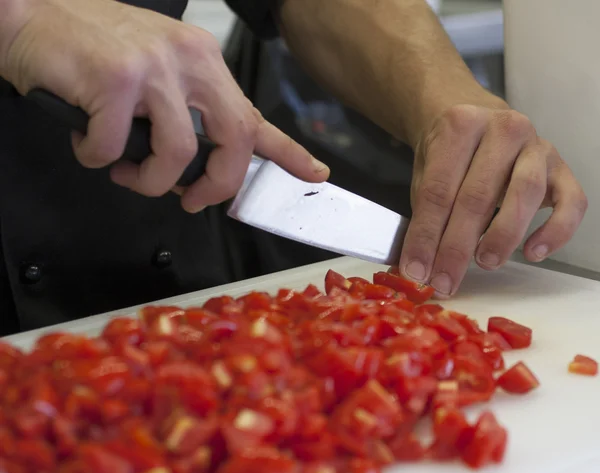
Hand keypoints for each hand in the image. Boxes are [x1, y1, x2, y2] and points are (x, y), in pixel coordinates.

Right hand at [0, 0, 328, 211]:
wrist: (34, 16)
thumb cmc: (95, 50)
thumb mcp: (159, 72)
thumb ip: (186, 112)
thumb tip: (202, 165)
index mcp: (203, 63)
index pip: (254, 113)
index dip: (288, 150)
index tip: (314, 173)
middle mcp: (188, 61)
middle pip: (233, 139)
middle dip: (217, 185)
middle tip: (194, 200)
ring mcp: (152, 68)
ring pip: (176, 154)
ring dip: (148, 180)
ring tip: (125, 172)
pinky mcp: (114, 79)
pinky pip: (113, 147)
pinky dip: (96, 157)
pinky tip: (87, 140)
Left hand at [399, 102, 586, 296]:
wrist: (476, 120)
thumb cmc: (449, 156)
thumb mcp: (426, 174)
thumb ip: (424, 215)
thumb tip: (417, 267)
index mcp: (460, 125)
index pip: (438, 190)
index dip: (425, 236)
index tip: (416, 270)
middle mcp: (503, 129)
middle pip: (477, 195)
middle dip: (457, 247)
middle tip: (445, 281)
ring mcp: (538, 146)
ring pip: (525, 192)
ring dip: (503, 235)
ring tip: (485, 262)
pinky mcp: (563, 168)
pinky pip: (571, 202)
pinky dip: (555, 231)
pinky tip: (533, 253)